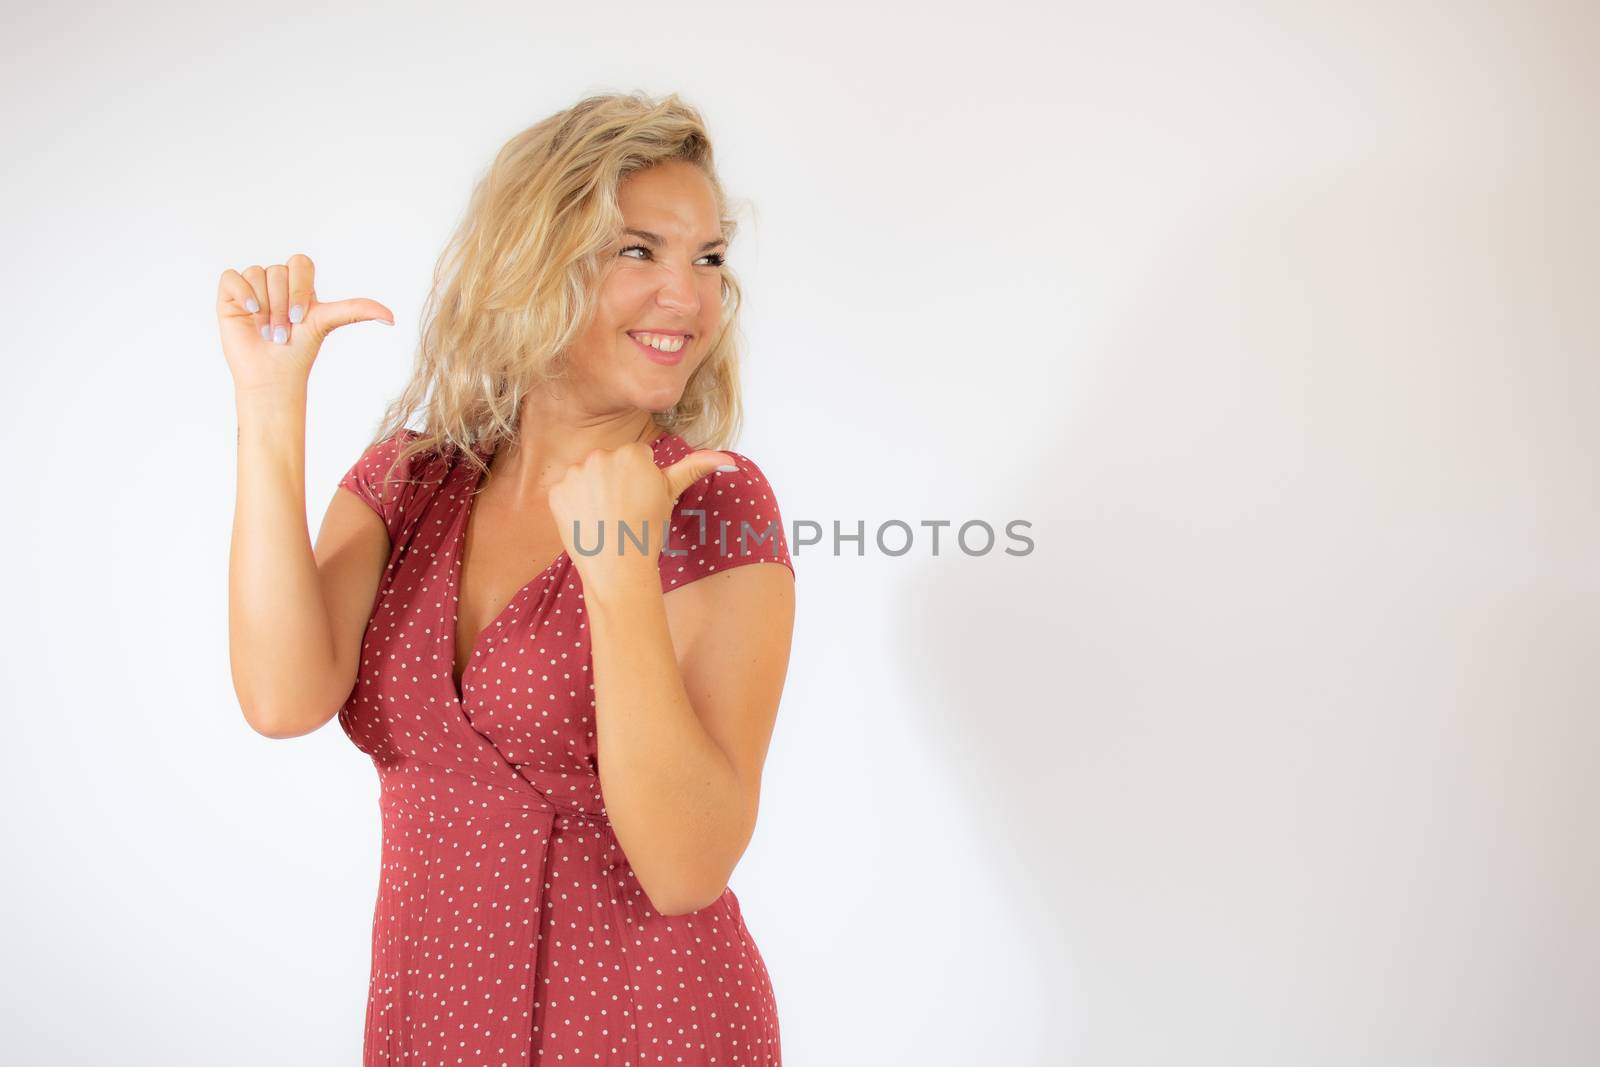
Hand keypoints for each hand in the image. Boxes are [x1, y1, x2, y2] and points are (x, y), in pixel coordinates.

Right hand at [216, 253, 394, 394]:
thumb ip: (357, 310)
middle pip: (278, 271)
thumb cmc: (300, 352)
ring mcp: (252, 288)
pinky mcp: (230, 295)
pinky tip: (249, 312)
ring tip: (266, 330)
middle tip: (282, 332)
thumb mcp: (329, 323)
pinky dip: (241, 293)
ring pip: (257, 274)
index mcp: (299, 284)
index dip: (300, 288)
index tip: (302, 319)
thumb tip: (392, 316)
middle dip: (283, 306)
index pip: (300, 263)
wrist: (273, 375)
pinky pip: (232, 277)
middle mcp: (276, 282)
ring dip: (264, 307)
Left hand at [548, 440, 736, 590]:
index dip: (637, 481)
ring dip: (592, 492)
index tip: (639, 502)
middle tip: (623, 512)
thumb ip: (695, 468)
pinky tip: (587, 522)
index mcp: (632, 452)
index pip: (633, 458)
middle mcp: (601, 456)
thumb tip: (728, 459)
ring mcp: (575, 473)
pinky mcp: (557, 492)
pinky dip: (572, 507)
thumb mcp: (672, 494)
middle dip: (614, 482)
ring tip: (605, 518)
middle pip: (608, 463)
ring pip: (586, 476)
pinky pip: (565, 493)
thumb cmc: (648, 531)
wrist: (619, 566)